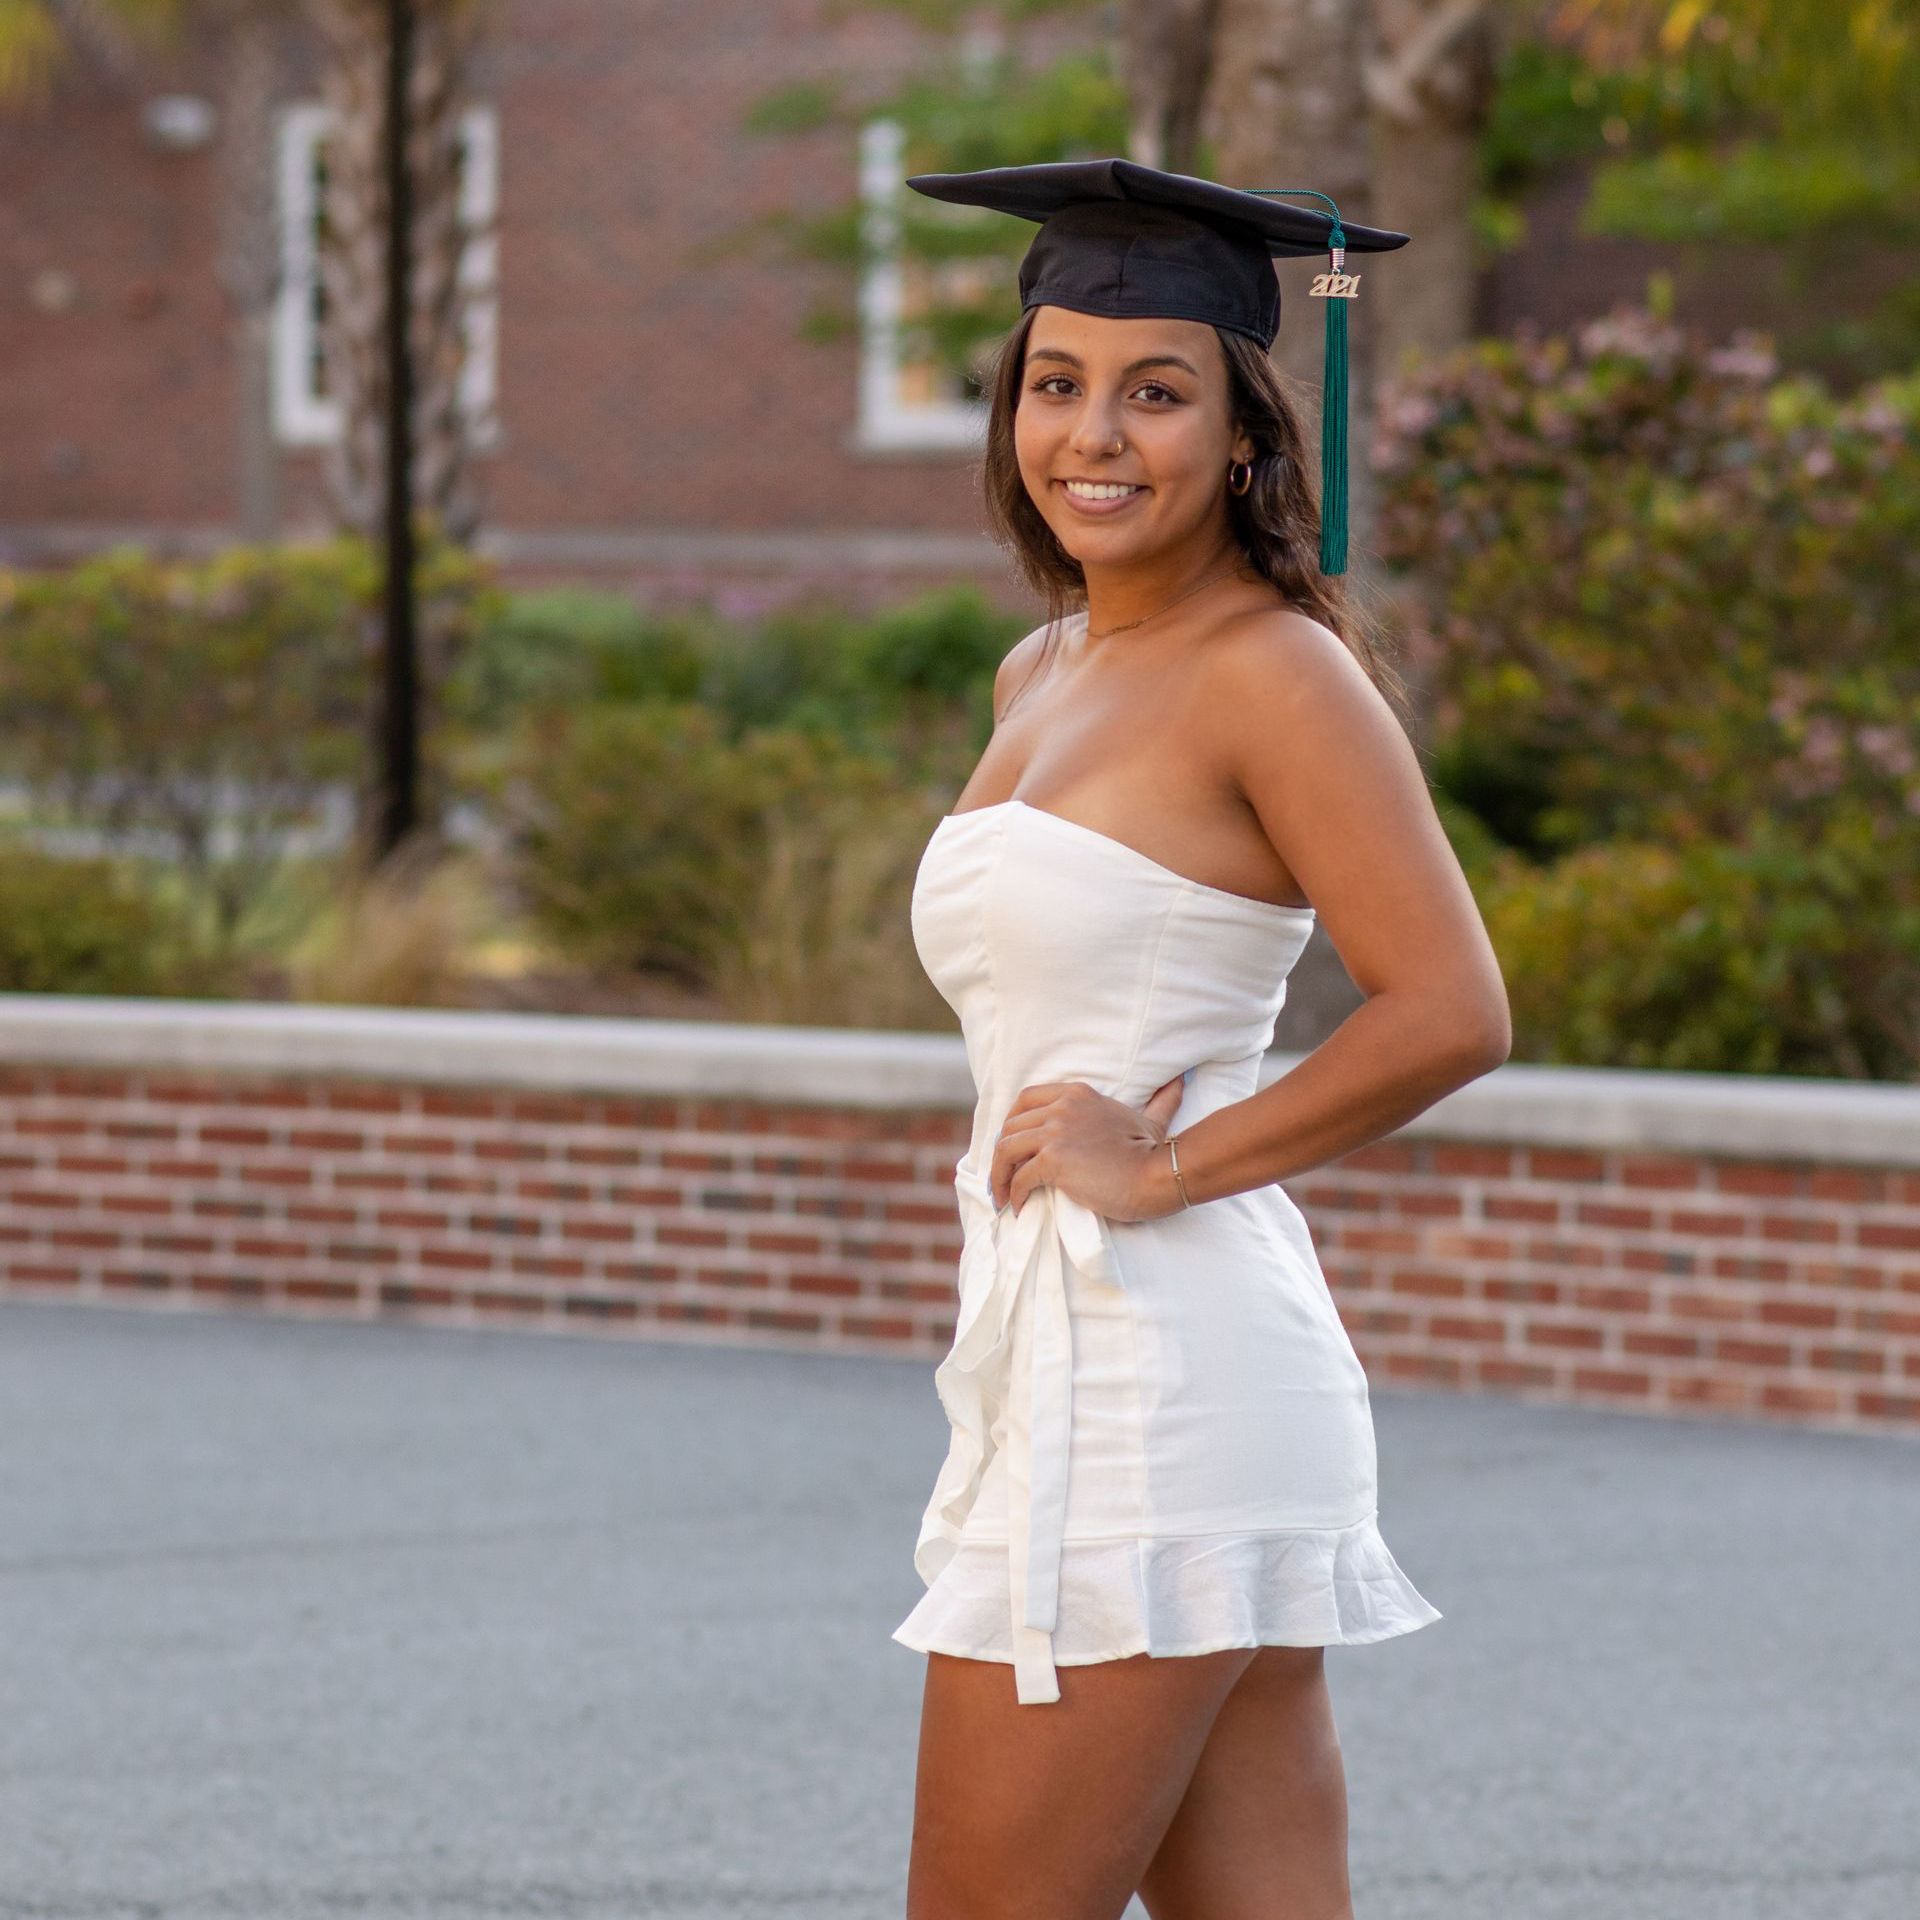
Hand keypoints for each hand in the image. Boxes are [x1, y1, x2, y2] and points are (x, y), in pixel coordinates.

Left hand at [990, 1071, 1188, 1222]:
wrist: (1159, 1175)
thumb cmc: (1154, 1153)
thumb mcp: (1151, 1119)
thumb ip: (1160, 1099)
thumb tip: (1180, 1080)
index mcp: (1077, 1094)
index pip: (1026, 1099)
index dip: (1012, 1122)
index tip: (1012, 1145)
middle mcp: (1062, 1108)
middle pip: (1011, 1127)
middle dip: (1001, 1154)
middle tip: (1003, 1176)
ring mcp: (1056, 1133)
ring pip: (1005, 1150)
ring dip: (999, 1176)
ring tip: (1002, 1196)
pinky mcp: (1054, 1161)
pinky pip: (1020, 1178)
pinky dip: (1013, 1194)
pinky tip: (1018, 1207)